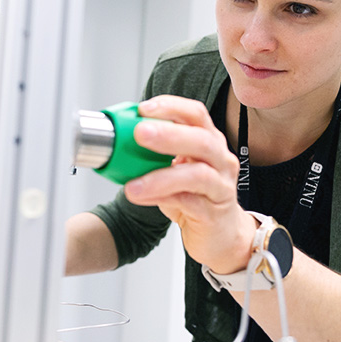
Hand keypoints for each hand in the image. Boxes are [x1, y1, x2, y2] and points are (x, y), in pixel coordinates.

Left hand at [123, 95, 255, 273]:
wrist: (221, 234)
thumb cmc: (196, 197)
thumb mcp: (176, 169)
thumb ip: (155, 154)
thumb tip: (119, 139)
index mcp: (209, 141)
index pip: (196, 114)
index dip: (171, 107)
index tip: (143, 109)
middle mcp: (221, 159)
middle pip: (201, 140)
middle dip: (169, 134)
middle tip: (140, 133)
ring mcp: (221, 186)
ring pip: (198, 175)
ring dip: (161, 177)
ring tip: (133, 184)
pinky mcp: (214, 213)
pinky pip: (189, 203)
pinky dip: (163, 199)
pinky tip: (142, 198)